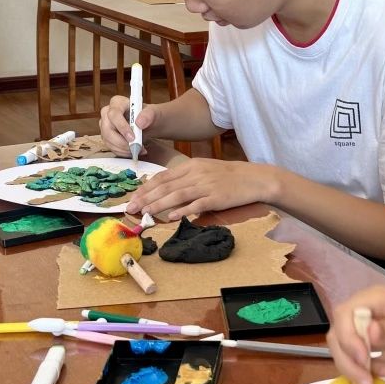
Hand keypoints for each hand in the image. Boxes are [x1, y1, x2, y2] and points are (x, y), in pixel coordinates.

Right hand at [99, 94, 156, 156]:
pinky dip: (123, 152)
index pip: (114, 114)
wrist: (149, 125)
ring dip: (124, 149)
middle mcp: (107, 113)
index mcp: (117, 103)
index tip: (132, 137)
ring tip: (139, 149)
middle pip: (107, 130)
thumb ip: (148, 115)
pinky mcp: (107, 137)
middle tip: (136, 147)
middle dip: (121, 142)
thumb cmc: (149, 116)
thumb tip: (139, 122)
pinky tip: (134, 151)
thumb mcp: (153, 113)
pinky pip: (111, 147)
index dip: (122, 127)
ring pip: (108, 141)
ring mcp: (105, 126)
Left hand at [125, 159, 277, 219]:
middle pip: (165, 186)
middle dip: (146, 198)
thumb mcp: (204, 170)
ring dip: (158, 205)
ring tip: (145, 213)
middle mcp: (195, 174)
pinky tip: (172, 217)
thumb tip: (164, 190)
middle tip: (131, 209)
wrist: (253, 178)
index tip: (133, 198)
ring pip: (177, 195)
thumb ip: (184, 178)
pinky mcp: (216, 198)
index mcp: (191, 166)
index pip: (162, 177)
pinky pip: (196, 204)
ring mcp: (206, 186)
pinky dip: (183, 210)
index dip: (145, 188)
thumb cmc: (227, 176)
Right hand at [326, 284, 384, 383]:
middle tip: (367, 383)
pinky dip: (357, 370)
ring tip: (374, 381)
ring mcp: (350, 325)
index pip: (344, 315)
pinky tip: (374, 376)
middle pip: (336, 336)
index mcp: (368, 299)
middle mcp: (352, 310)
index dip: (348, 339)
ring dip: (352, 369)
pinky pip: (347, 356)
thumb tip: (370, 333)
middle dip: (348, 362)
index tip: (364, 359)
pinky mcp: (352, 339)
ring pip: (338, 349)